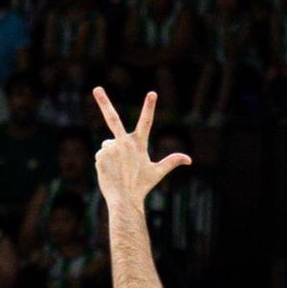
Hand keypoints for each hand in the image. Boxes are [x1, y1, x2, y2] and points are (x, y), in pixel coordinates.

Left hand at [92, 88, 190, 207]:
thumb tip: (190, 159)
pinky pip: (101, 154)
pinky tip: (111, 172)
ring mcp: (110, 149)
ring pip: (109, 145)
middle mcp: (124, 143)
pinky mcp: (100, 156)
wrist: (124, 199)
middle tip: (97, 88)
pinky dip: (105, 162)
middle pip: (113, 118)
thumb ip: (172, 161)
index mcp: (139, 144)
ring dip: (112, 154)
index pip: (146, 122)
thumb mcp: (158, 172)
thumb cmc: (142, 186)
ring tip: (119, 169)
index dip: (150, 107)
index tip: (152, 93)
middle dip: (104, 102)